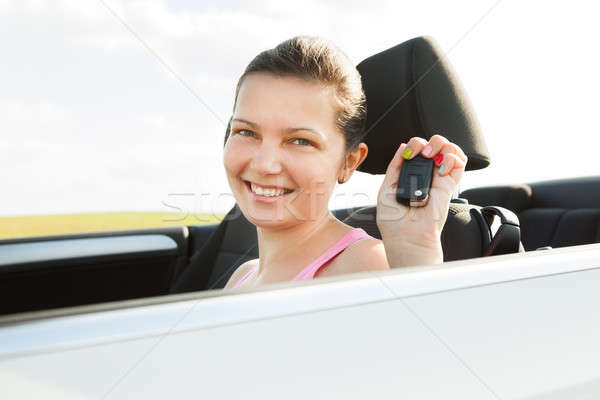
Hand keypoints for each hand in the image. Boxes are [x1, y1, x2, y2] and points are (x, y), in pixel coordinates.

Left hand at [376, 134, 467, 266]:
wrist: (406, 236)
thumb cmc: (394, 220)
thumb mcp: (386, 188)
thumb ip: (395, 167)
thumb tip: (403, 147)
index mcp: (411, 174)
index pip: (418, 149)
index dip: (414, 145)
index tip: (408, 154)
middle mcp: (427, 174)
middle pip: (435, 145)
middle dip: (428, 142)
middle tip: (422, 154)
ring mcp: (439, 179)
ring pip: (450, 150)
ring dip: (443, 146)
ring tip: (432, 157)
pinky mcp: (450, 186)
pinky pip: (459, 163)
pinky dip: (453, 158)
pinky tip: (442, 168)